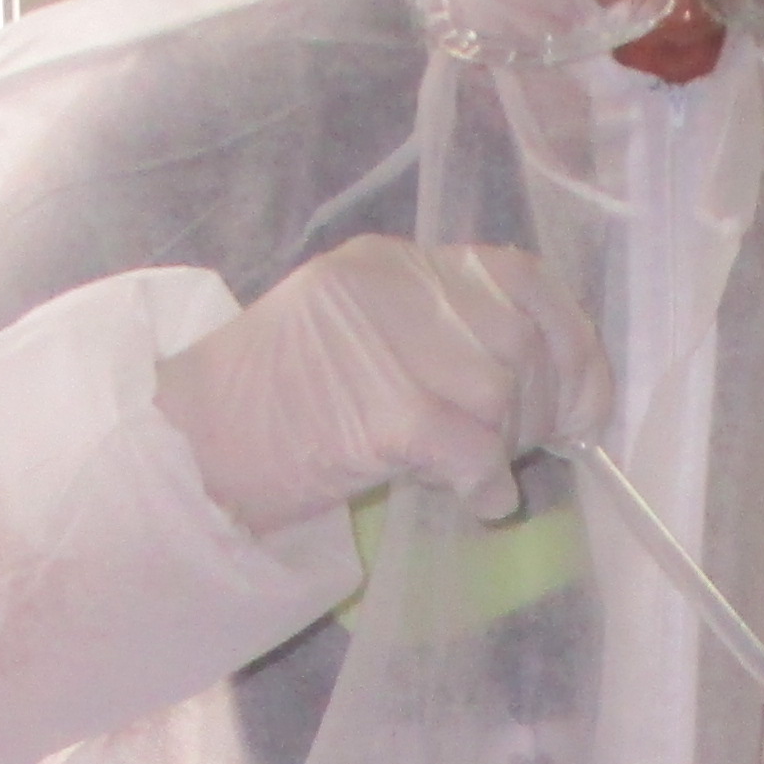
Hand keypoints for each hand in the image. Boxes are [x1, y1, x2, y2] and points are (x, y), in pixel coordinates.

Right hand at [152, 237, 608, 536]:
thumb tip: (535, 384)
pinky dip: (486, 481)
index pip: (516, 275)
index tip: (582, 398)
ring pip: (502, 390)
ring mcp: (381, 340)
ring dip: (506, 446)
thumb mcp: (353, 347)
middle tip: (519, 450)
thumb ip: (434, 343)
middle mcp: (389, 284)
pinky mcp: (380, 408)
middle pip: (519, 335)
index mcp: (388, 263)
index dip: (569, 338)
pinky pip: (474, 446)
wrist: (181, 456)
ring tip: (473, 476)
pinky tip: (474, 501)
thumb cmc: (265, 418)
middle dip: (541, 404)